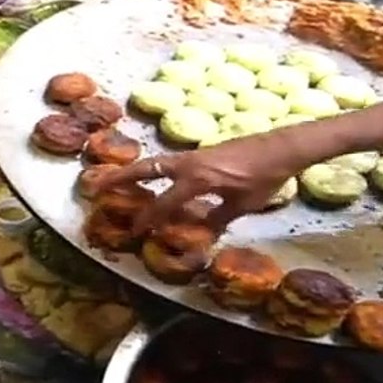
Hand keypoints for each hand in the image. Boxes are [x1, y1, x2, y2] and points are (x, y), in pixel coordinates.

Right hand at [98, 134, 313, 234]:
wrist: (282, 148)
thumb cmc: (264, 178)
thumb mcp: (242, 204)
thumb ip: (218, 218)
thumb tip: (200, 234)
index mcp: (197, 180)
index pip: (164, 203)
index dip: (147, 219)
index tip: (134, 231)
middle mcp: (189, 164)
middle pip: (147, 169)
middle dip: (122, 178)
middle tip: (100, 185)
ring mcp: (194, 155)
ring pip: (156, 161)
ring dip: (136, 170)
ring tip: (118, 178)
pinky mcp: (202, 152)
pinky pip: (170, 161)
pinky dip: (155, 168)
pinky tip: (154, 176)